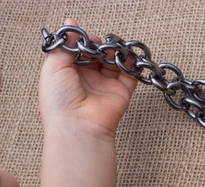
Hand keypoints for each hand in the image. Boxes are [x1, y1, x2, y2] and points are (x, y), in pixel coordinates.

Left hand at [39, 19, 137, 137]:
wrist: (78, 125)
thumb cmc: (59, 98)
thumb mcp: (53, 66)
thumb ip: (64, 44)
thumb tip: (71, 23)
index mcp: (69, 72)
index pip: (80, 50)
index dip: (84, 41)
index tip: (86, 38)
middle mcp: (88, 78)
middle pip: (98, 55)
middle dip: (100, 46)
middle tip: (100, 44)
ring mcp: (106, 85)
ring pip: (114, 62)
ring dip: (115, 52)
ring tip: (113, 50)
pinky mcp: (122, 92)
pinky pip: (130, 74)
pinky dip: (131, 63)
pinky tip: (127, 56)